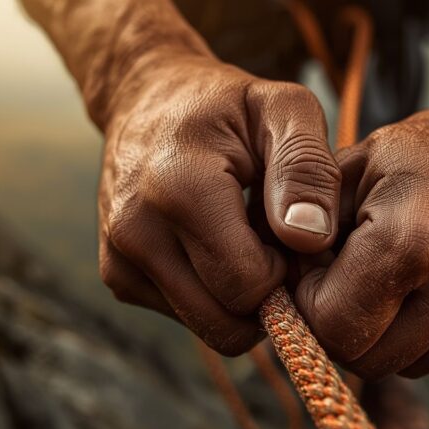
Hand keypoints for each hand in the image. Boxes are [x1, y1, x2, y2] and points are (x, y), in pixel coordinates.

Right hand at [98, 56, 339, 354]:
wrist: (149, 98)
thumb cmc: (230, 105)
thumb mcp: (284, 110)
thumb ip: (306, 169)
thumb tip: (310, 238)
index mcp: (179, 191)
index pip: (249, 285)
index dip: (286, 270)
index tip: (290, 231)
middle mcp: (136, 233)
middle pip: (227, 323)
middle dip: (266, 295)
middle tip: (274, 242)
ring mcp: (120, 260)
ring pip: (209, 328)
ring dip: (240, 298)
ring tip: (246, 239)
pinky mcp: (118, 277)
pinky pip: (188, 318)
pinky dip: (213, 294)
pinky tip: (216, 246)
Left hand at [296, 94, 428, 377]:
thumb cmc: (420, 159)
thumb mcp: (349, 171)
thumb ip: (301, 233)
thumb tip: (272, 298)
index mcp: (416, 242)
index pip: (330, 328)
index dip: (310, 304)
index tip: (318, 270)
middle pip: (367, 360)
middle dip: (345, 326)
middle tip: (352, 278)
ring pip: (406, 367)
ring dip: (389, 333)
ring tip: (402, 277)